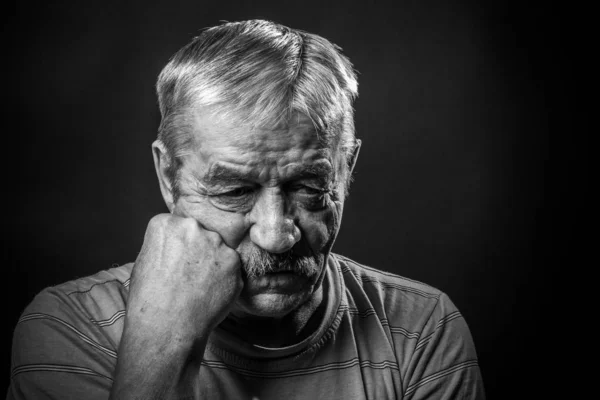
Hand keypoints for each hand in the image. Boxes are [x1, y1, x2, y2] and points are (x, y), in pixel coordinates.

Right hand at [127, 213, 242, 343]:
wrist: (166, 328)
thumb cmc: (149, 301)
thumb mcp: (144, 262)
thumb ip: (165, 245)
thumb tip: (177, 245)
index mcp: (165, 224)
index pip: (177, 226)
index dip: (177, 247)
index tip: (174, 261)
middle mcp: (192, 227)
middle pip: (200, 234)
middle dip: (197, 251)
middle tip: (188, 275)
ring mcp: (216, 243)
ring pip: (218, 249)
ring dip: (212, 263)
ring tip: (198, 287)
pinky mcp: (234, 261)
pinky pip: (231, 267)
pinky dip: (225, 278)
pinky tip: (210, 293)